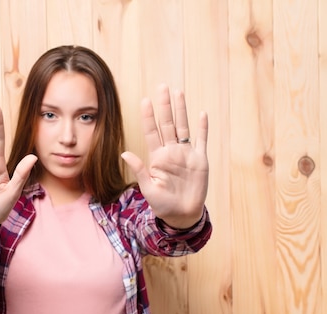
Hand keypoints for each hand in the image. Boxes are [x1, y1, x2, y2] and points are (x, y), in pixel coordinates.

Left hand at [121, 84, 208, 228]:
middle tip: (162, 87)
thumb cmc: (162, 204)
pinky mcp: (200, 160)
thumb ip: (139, 169)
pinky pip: (201, 140)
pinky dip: (202, 128)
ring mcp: (186, 154)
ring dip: (181, 110)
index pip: (151, 132)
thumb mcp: (148, 188)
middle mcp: (171, 152)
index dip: (148, 117)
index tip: (145, 100)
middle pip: (167, 124)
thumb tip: (124, 153)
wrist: (182, 215)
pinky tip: (201, 113)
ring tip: (178, 92)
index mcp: (157, 157)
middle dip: (165, 106)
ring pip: (183, 127)